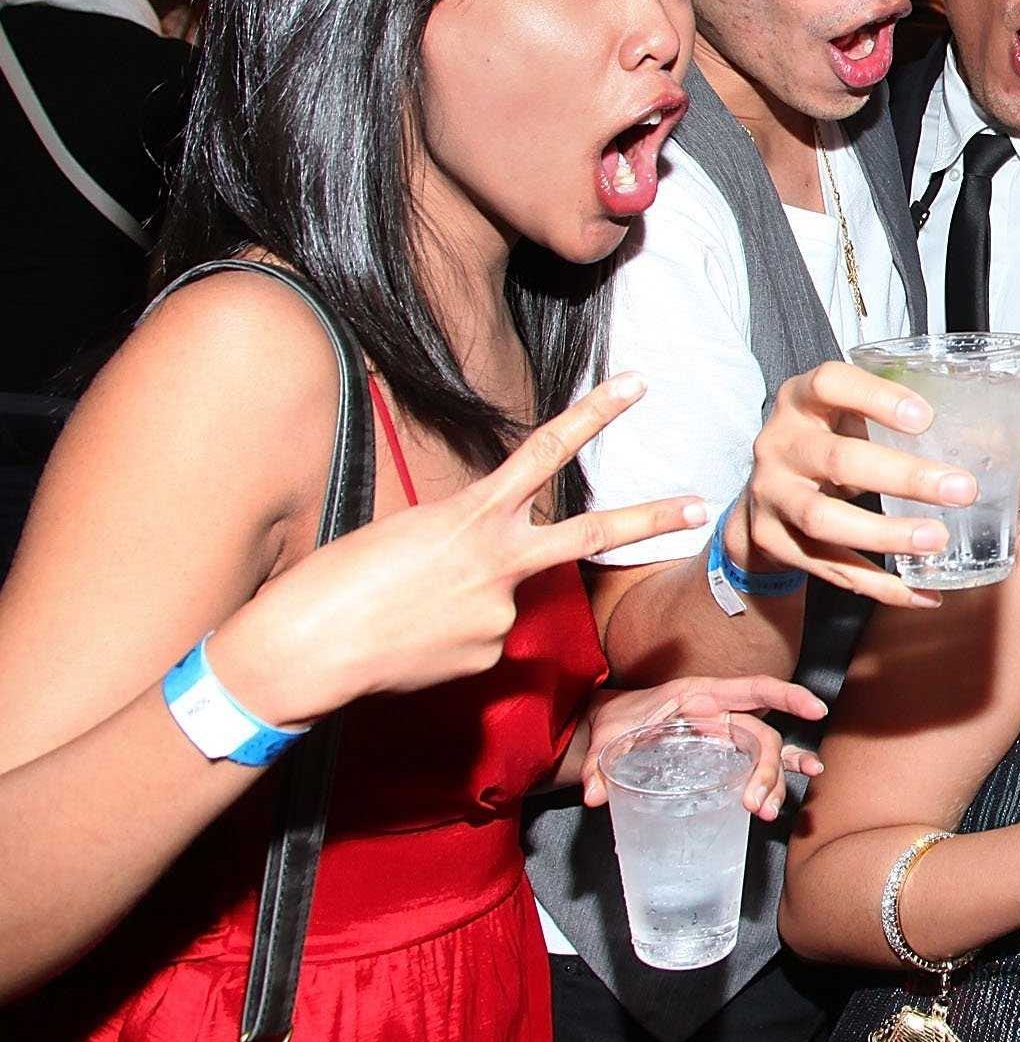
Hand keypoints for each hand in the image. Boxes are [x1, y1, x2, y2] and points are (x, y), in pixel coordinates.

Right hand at [207, 377, 705, 728]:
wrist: (299, 650)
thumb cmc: (332, 584)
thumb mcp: (403, 538)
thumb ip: (464, 544)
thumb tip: (492, 578)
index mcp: (472, 514)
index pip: (546, 450)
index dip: (595, 414)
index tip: (636, 385)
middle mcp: (498, 560)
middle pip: (591, 533)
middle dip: (649, 517)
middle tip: (698, 502)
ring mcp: (500, 612)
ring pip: (506, 601)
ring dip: (465, 606)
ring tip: (405, 617)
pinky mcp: (489, 656)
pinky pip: (485, 645)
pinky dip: (452, 641)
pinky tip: (410, 646)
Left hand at [578, 675, 828, 821]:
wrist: (610, 724)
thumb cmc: (616, 720)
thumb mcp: (607, 734)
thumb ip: (600, 762)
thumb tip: (596, 792)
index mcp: (700, 696)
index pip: (753, 690)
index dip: (787, 697)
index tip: (815, 710)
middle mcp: (720, 713)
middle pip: (760, 737)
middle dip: (766, 770)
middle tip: (754, 805)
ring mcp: (725, 735)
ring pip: (764, 755)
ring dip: (773, 782)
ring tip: (767, 812)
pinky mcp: (723, 754)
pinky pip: (759, 760)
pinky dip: (784, 770)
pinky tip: (806, 779)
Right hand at [725, 360, 983, 609]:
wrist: (760, 497)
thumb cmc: (825, 445)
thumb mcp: (850, 419)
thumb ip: (906, 425)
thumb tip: (1008, 447)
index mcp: (802, 401)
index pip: (829, 384)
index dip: (876, 398)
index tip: (925, 417)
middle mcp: (780, 444)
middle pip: (839, 460)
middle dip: (904, 477)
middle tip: (961, 489)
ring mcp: (771, 495)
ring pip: (825, 520)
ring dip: (887, 535)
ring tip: (937, 540)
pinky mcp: (773, 541)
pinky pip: (829, 568)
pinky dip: (878, 585)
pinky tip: (921, 592)